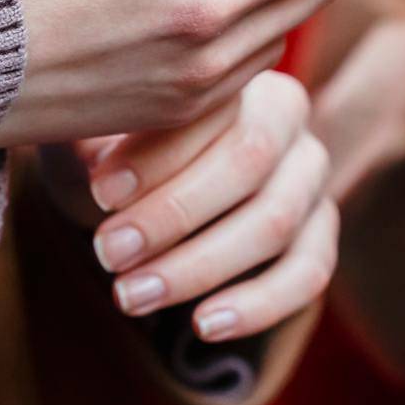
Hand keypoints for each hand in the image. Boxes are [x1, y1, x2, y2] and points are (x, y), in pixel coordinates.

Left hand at [81, 71, 334, 341]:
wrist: (145, 192)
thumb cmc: (116, 153)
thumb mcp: (97, 134)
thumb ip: (95, 134)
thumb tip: (85, 156)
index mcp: (242, 79)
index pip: (216, 108)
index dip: (160, 153)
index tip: (101, 192)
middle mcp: (292, 122)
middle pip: (250, 162)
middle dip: (174, 213)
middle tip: (108, 252)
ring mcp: (312, 181)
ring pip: (275, 223)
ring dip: (199, 266)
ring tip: (131, 296)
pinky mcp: (319, 237)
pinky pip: (308, 274)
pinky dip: (258, 305)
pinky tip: (202, 326)